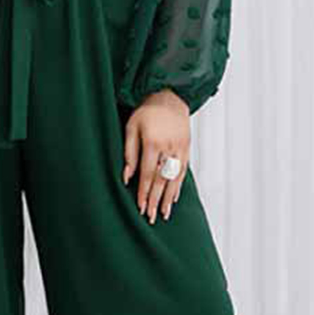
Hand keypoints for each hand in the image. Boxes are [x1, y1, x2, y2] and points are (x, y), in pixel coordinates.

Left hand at [123, 88, 190, 222]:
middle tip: (151, 217)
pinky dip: (178, 186)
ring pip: (174, 179)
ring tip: (164, 214)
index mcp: (153, 143)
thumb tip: (126, 176)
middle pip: (162, 180)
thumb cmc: (147, 111)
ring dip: (168, 198)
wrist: (169, 96)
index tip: (140, 207)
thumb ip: (129, 152)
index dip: (144, 193)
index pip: (148, 174)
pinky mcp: (187, 149)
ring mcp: (180, 149)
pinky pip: (183, 171)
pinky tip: (173, 197)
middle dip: (155, 201)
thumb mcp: (131, 127)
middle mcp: (169, 148)